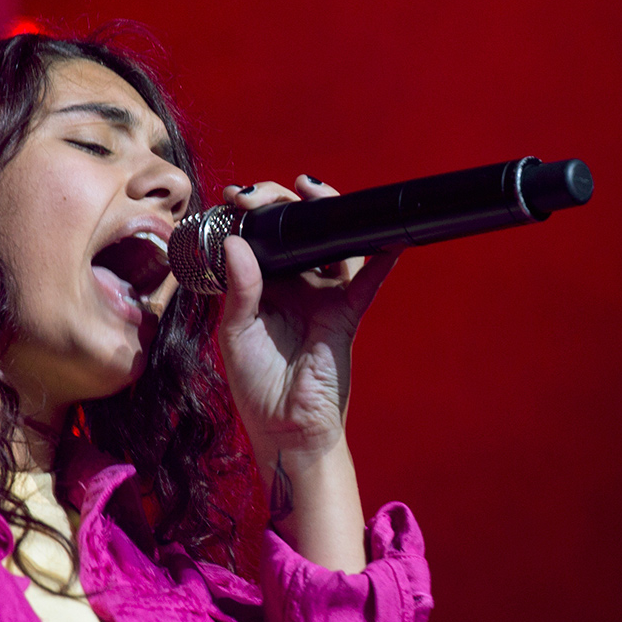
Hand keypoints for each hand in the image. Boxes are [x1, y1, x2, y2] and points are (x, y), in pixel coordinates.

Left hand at [214, 176, 398, 568]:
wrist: (287, 430)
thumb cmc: (257, 388)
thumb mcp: (235, 334)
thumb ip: (239, 289)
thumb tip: (236, 244)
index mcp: (260, 289)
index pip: (258, 240)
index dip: (250, 215)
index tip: (234, 198)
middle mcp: (293, 287)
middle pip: (295, 234)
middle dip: (282, 205)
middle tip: (263, 193)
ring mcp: (322, 298)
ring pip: (330, 246)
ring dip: (325, 215)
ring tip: (312, 191)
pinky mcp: (346, 314)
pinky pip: (367, 280)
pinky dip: (380, 258)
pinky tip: (386, 237)